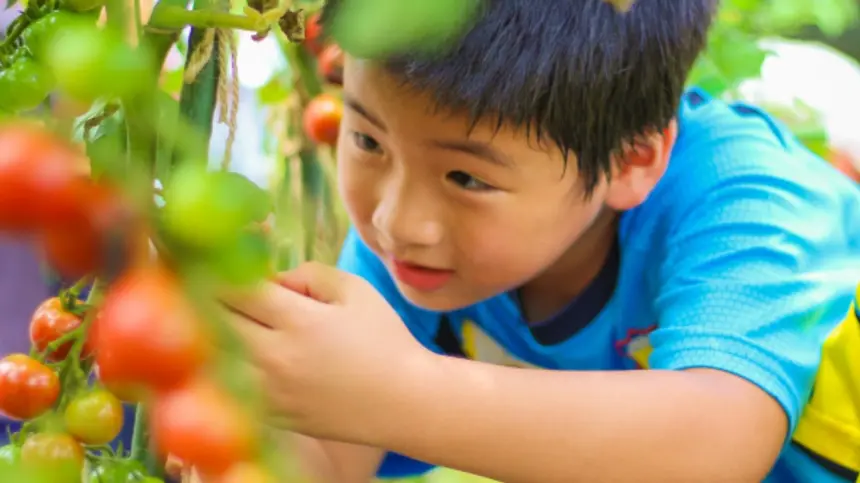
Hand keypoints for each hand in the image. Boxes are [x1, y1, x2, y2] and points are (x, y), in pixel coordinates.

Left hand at [219, 261, 435, 443]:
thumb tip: (273, 278)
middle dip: (203, 296)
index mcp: (298, 321)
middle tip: (198, 282)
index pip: (235, 288)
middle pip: (214, 321)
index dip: (216, 267)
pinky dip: (219, 368)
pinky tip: (223, 354)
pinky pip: (227, 389)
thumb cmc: (385, 341)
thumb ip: (309, 274)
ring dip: (205, 333)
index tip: (210, 257)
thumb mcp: (356, 291)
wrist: (405, 403)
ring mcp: (269, 392)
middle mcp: (275, 358)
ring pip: (213, 358)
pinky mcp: (271, 415)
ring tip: (204, 316)